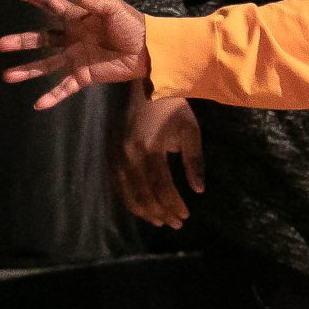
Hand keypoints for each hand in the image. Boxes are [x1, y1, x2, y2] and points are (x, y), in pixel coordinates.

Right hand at [0, 0, 148, 108]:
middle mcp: (72, 37)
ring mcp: (76, 57)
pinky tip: (37, 104)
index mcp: (77, 17)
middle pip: (41, 39)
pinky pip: (65, 87)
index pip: (49, 5)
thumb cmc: (133, 26)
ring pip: (46, 65)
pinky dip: (52, 96)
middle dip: (21, 41)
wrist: (149, 51)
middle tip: (0, 44)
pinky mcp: (84, 75)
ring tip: (7, 75)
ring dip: (27, 71)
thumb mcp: (113, 9)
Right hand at [113, 96, 205, 227]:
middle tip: (175, 224)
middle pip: (143, 194)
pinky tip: (143, 207)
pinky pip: (117, 184)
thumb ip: (194, 161)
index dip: (174, 204)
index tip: (185, 216)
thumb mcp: (190, 130)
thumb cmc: (172, 107)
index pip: (162, 186)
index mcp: (150, 147)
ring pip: (127, 193)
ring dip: (144, 211)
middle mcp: (129, 154)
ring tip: (160, 221)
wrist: (144, 84)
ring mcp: (115, 155)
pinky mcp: (109, 154)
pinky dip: (130, 199)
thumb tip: (198, 190)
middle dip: (160, 212)